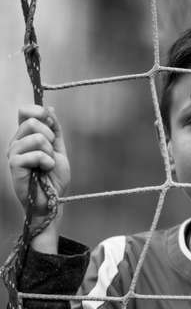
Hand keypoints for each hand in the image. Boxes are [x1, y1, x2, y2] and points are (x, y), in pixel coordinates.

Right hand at [7, 105, 69, 251]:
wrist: (53, 200)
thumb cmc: (54, 178)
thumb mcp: (59, 149)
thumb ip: (54, 129)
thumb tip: (49, 108)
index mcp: (25, 137)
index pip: (26, 111)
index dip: (40, 113)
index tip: (51, 125)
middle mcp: (16, 143)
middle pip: (32, 121)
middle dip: (50, 136)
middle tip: (51, 152)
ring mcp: (13, 154)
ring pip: (36, 137)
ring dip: (50, 152)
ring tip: (48, 164)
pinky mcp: (14, 165)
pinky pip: (35, 153)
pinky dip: (47, 162)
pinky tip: (45, 170)